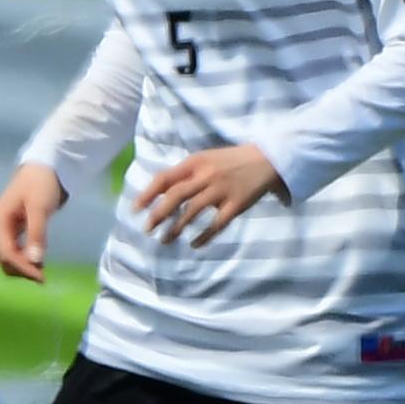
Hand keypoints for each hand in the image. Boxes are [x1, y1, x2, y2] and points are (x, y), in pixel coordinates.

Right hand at [0, 162, 64, 279]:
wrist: (40, 170)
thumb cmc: (39, 185)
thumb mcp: (39, 208)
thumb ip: (36, 233)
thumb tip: (35, 261)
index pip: (6, 254)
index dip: (24, 268)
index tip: (42, 278)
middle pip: (4, 260)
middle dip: (23, 270)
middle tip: (45, 277)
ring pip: (6, 260)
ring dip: (22, 268)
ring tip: (42, 270)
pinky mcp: (2, 234)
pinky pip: (9, 254)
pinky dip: (22, 261)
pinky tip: (36, 261)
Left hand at [126, 143, 285, 248]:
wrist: (268, 159)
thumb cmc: (230, 161)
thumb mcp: (205, 159)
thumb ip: (185, 173)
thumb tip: (159, 192)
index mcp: (195, 162)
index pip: (165, 178)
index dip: (148, 194)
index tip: (136, 209)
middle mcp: (206, 175)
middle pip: (175, 196)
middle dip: (158, 215)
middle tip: (147, 229)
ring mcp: (221, 190)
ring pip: (192, 212)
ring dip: (176, 228)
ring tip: (165, 240)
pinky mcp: (236, 204)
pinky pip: (216, 225)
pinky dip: (203, 237)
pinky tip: (194, 244)